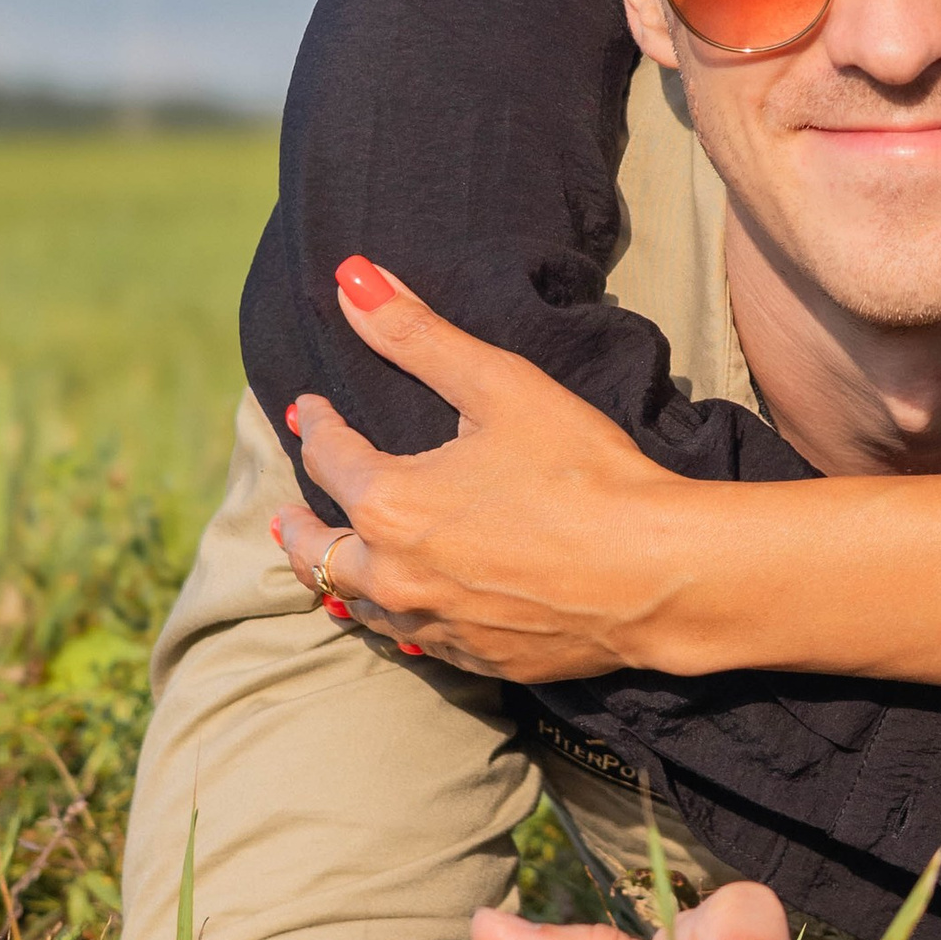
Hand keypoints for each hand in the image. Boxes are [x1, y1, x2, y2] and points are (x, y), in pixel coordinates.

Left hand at [270, 257, 686, 680]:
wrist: (656, 573)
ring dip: (339, 579)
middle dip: (297, 527)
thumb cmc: (583, 471)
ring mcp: (434, 627)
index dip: (315, 425)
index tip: (307, 409)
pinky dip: (397, 619)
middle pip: (318, 552)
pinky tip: (408, 612)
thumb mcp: (501, 387)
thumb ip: (418, 335)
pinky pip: (414, 640)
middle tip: (285, 514)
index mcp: (390, 504)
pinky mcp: (475, 660)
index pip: (328, 456)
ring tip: (331, 567)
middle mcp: (395, 576)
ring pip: (360, 605)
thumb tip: (352, 279)